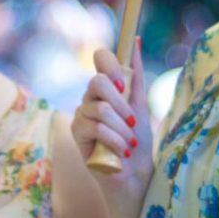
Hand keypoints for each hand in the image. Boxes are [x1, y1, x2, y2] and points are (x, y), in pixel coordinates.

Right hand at [72, 38, 153, 197]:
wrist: (135, 176)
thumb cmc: (137, 142)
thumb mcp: (141, 106)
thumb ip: (136, 76)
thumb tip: (137, 40)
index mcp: (107, 88)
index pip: (100, 58)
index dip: (110, 62)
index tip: (123, 82)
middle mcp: (91, 97)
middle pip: (98, 81)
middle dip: (121, 104)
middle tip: (133, 121)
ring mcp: (81, 115)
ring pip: (99, 108)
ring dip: (122, 128)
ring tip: (130, 143)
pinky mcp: (77, 134)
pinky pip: (95, 126)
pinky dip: (115, 139)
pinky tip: (122, 152)